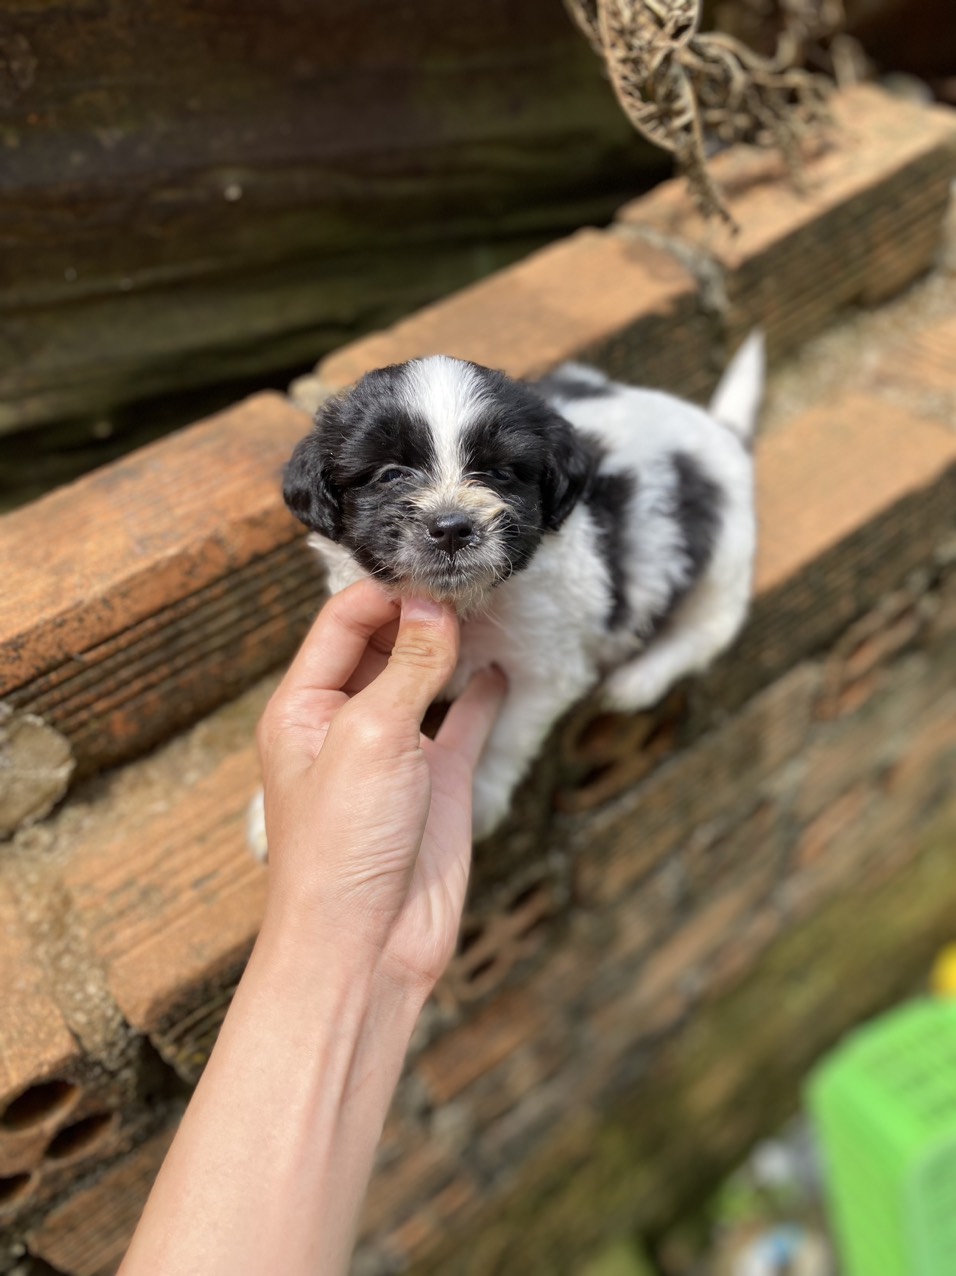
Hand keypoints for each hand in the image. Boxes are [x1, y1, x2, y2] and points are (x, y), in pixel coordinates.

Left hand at [255, 579, 505, 991]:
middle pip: (385, 642)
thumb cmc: (343, 848)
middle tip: (472, 578)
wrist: (367, 947)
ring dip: (454, 643)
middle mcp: (347, 721)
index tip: (437, 569)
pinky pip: (463, 722)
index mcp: (304, 706)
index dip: (388, 590)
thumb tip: (436, 604)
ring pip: (427, 676)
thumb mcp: (371, 737)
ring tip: (490, 603)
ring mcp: (396, 751)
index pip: (343, 621)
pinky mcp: (437, 782)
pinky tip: (500, 665)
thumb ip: (407, 665)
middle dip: (423, 609)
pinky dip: (483, 692)